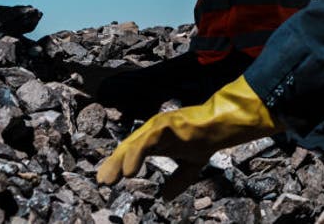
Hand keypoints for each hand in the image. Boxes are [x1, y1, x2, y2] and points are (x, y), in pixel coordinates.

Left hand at [96, 76, 279, 184]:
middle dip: (114, 164)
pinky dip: (136, 155)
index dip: (119, 164)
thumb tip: (166, 197)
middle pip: (128, 147)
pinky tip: (130, 170)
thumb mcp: (189, 166)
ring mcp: (158, 127)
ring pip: (133, 144)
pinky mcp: (165, 125)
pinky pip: (146, 142)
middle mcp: (153, 131)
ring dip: (120, 161)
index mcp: (155, 139)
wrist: (219, 127)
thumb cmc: (204, 140)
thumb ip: (177, 180)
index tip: (109, 180)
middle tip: (103, 181)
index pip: (132, 151)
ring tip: (111, 179)